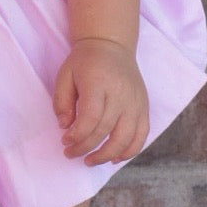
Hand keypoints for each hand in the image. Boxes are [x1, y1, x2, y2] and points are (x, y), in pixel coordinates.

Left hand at [52, 38, 149, 166]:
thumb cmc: (85, 62)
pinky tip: (115, 158)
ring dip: (107, 155)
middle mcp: (121, 94)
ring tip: (90, 161)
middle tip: (70, 153)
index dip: (77, 135)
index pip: (91, 118)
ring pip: (126, 138)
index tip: (65, 141)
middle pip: (106, 130)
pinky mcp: (144, 108)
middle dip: (86, 147)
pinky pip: (142, 135)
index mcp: (99, 84)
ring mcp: (136, 102)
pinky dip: (130, 151)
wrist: (112, 46)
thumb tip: (65, 126)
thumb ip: (61, 101)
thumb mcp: (65, 75)